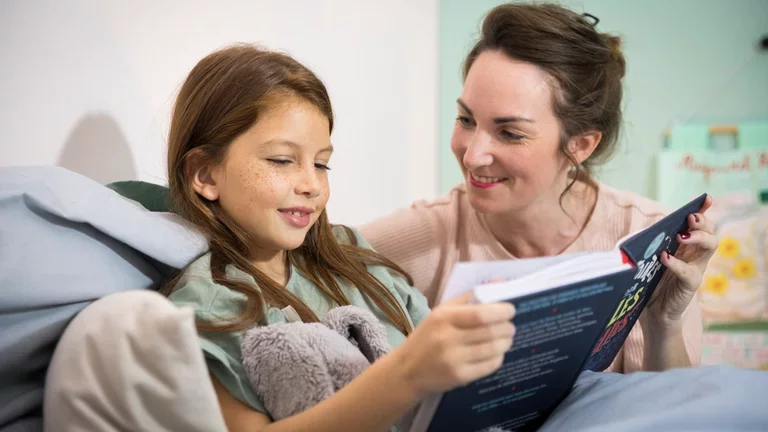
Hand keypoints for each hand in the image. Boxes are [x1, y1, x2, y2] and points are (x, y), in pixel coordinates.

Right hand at [393, 292, 514, 396]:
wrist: (407, 370)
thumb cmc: (427, 336)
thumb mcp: (442, 312)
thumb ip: (470, 297)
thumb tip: (499, 281)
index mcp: (444, 318)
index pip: (480, 314)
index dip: (501, 311)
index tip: (510, 310)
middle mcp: (448, 339)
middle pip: (490, 332)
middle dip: (507, 327)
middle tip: (510, 326)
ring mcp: (454, 360)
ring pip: (492, 349)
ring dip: (506, 342)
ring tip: (507, 338)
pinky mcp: (459, 377)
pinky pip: (489, 366)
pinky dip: (498, 358)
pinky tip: (497, 353)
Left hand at [642, 195, 717, 329]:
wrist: (650, 312)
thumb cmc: (646, 282)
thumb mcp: (638, 259)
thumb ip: (634, 247)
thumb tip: (622, 242)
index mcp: (683, 244)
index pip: (698, 223)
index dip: (703, 209)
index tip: (706, 198)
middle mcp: (693, 253)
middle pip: (709, 230)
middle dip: (702, 221)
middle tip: (690, 219)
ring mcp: (694, 267)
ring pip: (710, 246)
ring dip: (698, 237)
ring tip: (681, 236)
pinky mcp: (690, 284)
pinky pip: (690, 272)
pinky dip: (677, 263)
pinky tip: (664, 258)